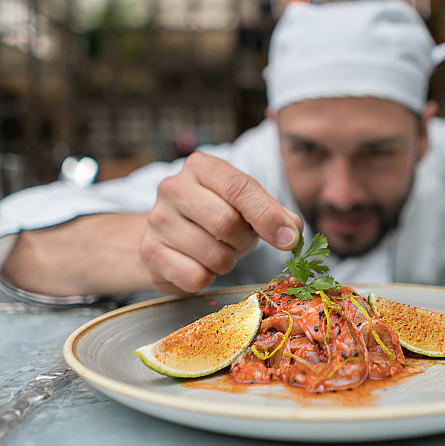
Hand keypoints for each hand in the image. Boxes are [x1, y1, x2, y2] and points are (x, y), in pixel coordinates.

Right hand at [140, 152, 302, 293]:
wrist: (168, 234)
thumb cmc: (215, 215)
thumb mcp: (245, 206)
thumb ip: (273, 214)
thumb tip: (294, 231)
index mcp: (201, 167)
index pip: (239, 187)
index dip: (268, 216)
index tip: (290, 240)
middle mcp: (173, 188)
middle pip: (225, 222)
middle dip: (244, 241)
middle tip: (240, 242)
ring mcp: (156, 220)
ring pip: (213, 255)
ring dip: (227, 262)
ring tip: (218, 251)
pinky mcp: (149, 253)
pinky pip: (195, 278)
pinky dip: (207, 278)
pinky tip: (199, 265)